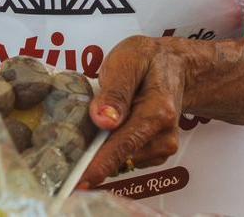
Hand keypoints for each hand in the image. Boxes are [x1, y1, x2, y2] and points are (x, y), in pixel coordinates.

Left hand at [79, 35, 189, 187]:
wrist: (176, 67)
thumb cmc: (148, 61)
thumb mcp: (128, 61)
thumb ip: (115, 91)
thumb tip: (103, 121)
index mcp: (158, 111)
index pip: (125, 144)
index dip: (101, 165)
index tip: (81, 182)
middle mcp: (165, 135)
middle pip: (122, 157)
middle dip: (94, 158)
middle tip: (67, 154)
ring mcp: (163, 146)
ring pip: (124, 161)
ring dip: (104, 150)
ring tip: (96, 125)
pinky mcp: (156, 153)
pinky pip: (128, 160)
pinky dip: (113, 150)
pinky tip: (110, 131)